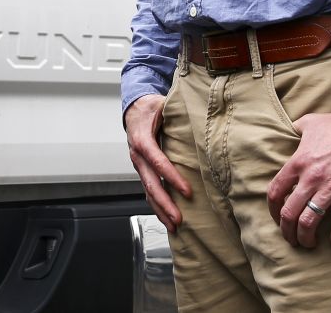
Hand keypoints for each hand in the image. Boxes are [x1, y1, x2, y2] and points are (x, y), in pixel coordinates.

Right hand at [124, 94, 192, 231]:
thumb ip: (175, 110)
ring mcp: (138, 165)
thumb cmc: (150, 107)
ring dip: (161, 210)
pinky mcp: (143, 171)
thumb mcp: (161, 104)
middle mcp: (137, 156)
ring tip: (175, 226)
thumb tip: (197, 111)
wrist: (134, 109)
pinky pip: (148, 191)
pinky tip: (167, 219)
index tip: (187, 191)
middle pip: (151, 184)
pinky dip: (157, 206)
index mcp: (142, 139)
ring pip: (148, 192)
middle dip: (165, 203)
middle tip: (179, 219)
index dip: (171, 177)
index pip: (157, 160)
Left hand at [267, 112, 330, 248]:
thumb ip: (297, 128)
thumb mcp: (311, 122)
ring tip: (308, 243)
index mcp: (299, 162)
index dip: (272, 210)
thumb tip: (291, 129)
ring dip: (305, 238)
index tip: (277, 218)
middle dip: (287, 231)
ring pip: (309, 223)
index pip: (275, 192)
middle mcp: (311, 179)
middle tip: (291, 238)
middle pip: (288, 214)